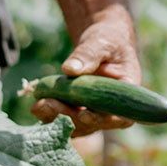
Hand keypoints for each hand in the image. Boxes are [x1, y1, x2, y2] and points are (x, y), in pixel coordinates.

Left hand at [30, 18, 140, 136]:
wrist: (100, 43)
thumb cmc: (107, 40)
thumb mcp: (100, 42)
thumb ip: (88, 55)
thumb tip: (69, 69)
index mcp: (128, 95)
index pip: (120, 116)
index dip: (102, 119)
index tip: (83, 113)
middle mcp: (113, 110)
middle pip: (94, 124)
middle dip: (70, 117)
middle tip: (47, 104)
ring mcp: (96, 113)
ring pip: (77, 125)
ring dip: (57, 118)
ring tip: (38, 106)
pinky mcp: (80, 112)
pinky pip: (66, 119)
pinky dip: (52, 114)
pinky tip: (38, 105)